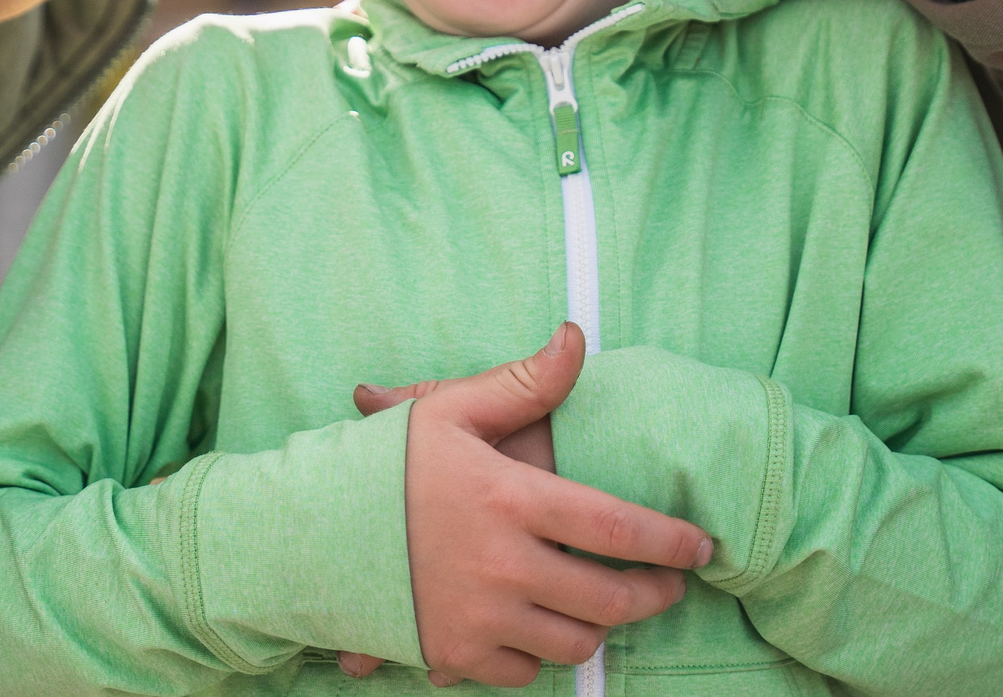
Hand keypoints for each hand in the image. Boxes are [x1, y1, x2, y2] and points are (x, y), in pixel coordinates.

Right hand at [342, 325, 709, 687]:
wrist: (301, 533)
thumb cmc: (378, 464)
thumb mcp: (449, 410)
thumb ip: (524, 382)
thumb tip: (576, 338)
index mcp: (511, 498)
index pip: (618, 528)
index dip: (672, 542)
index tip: (701, 546)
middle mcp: (503, 565)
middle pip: (610, 599)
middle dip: (654, 594)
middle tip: (669, 583)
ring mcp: (479, 617)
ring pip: (574, 642)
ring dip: (603, 627)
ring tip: (611, 605)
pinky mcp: (454, 652)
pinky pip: (524, 671)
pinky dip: (543, 655)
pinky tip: (546, 628)